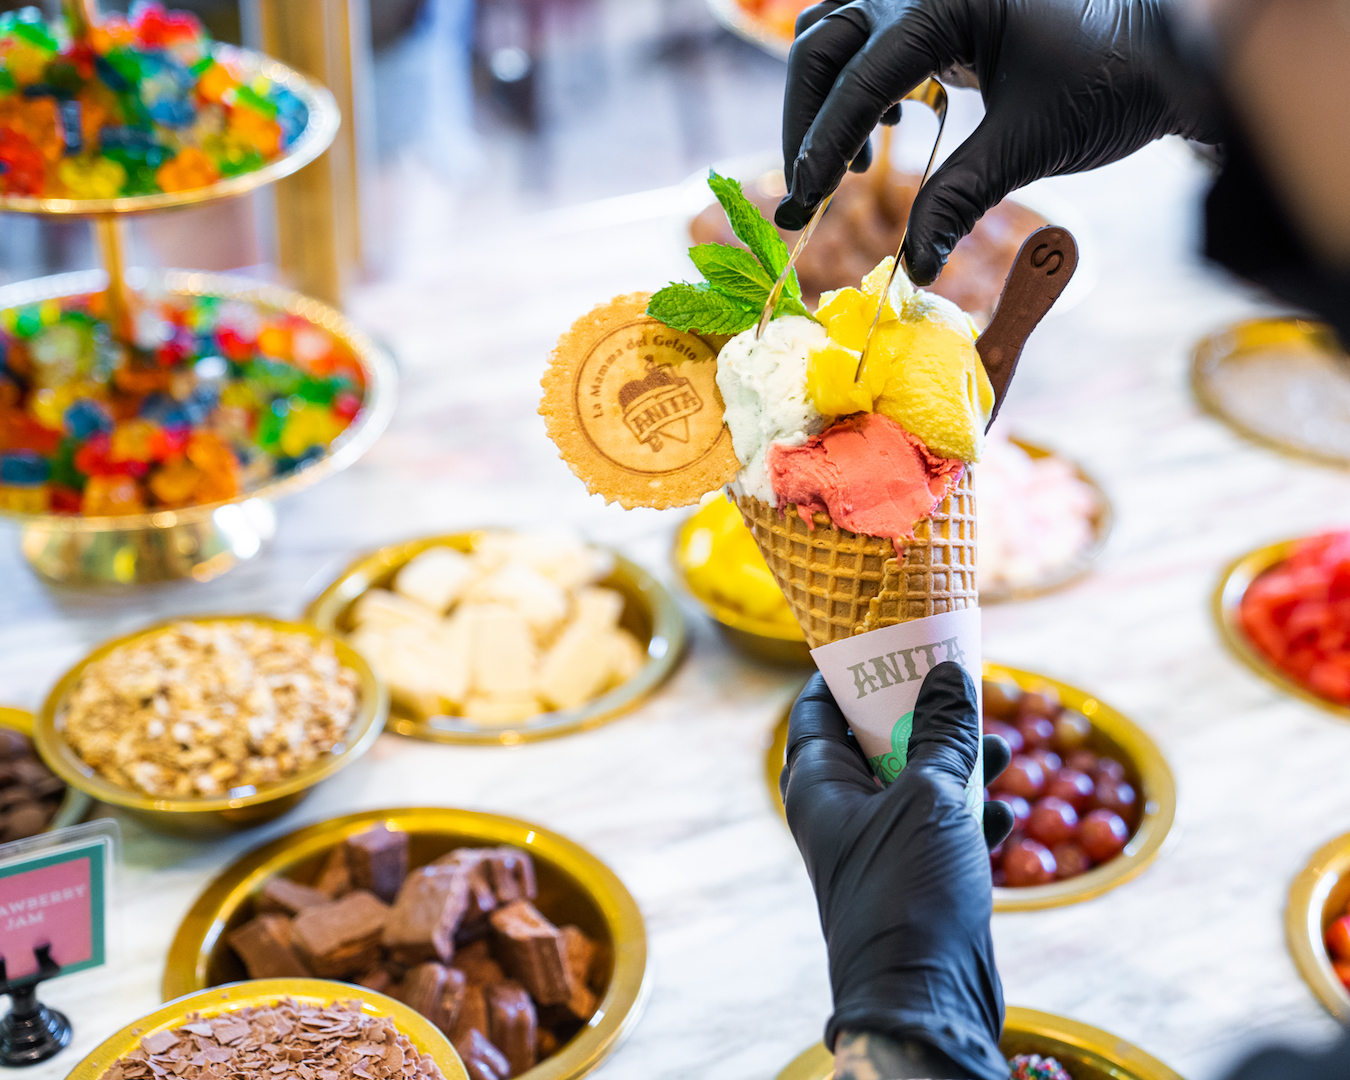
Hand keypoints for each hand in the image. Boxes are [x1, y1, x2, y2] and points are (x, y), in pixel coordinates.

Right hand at [775, 0, 1221, 284]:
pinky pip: (866, 36)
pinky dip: (857, 85)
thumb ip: (959, 199)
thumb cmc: (1111, 81)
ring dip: (824, 101)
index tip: (803, 203)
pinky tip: (884, 127)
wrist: (1167, 46)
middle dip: (806, 122)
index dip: (823, 142)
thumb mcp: (1029, 144)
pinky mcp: (937, 9)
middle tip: (804, 197)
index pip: (860, 72)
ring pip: (834, 34)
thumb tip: (913, 268)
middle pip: (823, 40)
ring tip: (845, 168)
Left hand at [780, 663, 1013, 1079]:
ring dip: (954, 762)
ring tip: (1000, 747)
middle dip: (918, 713)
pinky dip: (966, 812)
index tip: (890, 642)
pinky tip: (1001, 809)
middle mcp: (839, 812)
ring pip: (912, 783)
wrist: (922, 998)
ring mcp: (876, 846)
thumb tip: (948, 675)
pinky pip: (937, 828)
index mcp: (818, 785)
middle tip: (961, 686)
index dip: (850, 672)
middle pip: (872, 740)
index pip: (818, 708)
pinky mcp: (911, 878)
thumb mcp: (929, 798)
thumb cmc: (908, 891)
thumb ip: (940, 733)